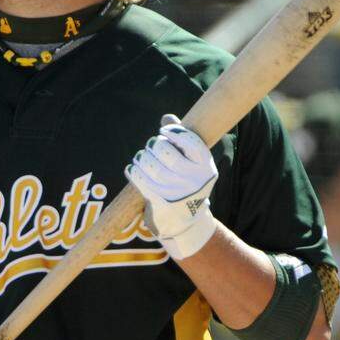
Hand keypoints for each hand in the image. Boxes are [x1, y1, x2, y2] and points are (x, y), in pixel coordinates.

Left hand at [125, 114, 217, 259]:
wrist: (186, 221)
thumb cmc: (185, 183)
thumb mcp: (190, 164)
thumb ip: (180, 140)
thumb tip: (167, 117)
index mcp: (206, 167)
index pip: (192, 143)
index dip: (175, 132)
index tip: (164, 130)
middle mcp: (196, 181)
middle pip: (168, 154)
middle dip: (155, 145)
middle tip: (152, 145)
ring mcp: (180, 194)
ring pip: (153, 168)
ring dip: (142, 158)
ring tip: (141, 158)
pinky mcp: (163, 204)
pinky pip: (142, 182)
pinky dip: (134, 172)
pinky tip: (133, 169)